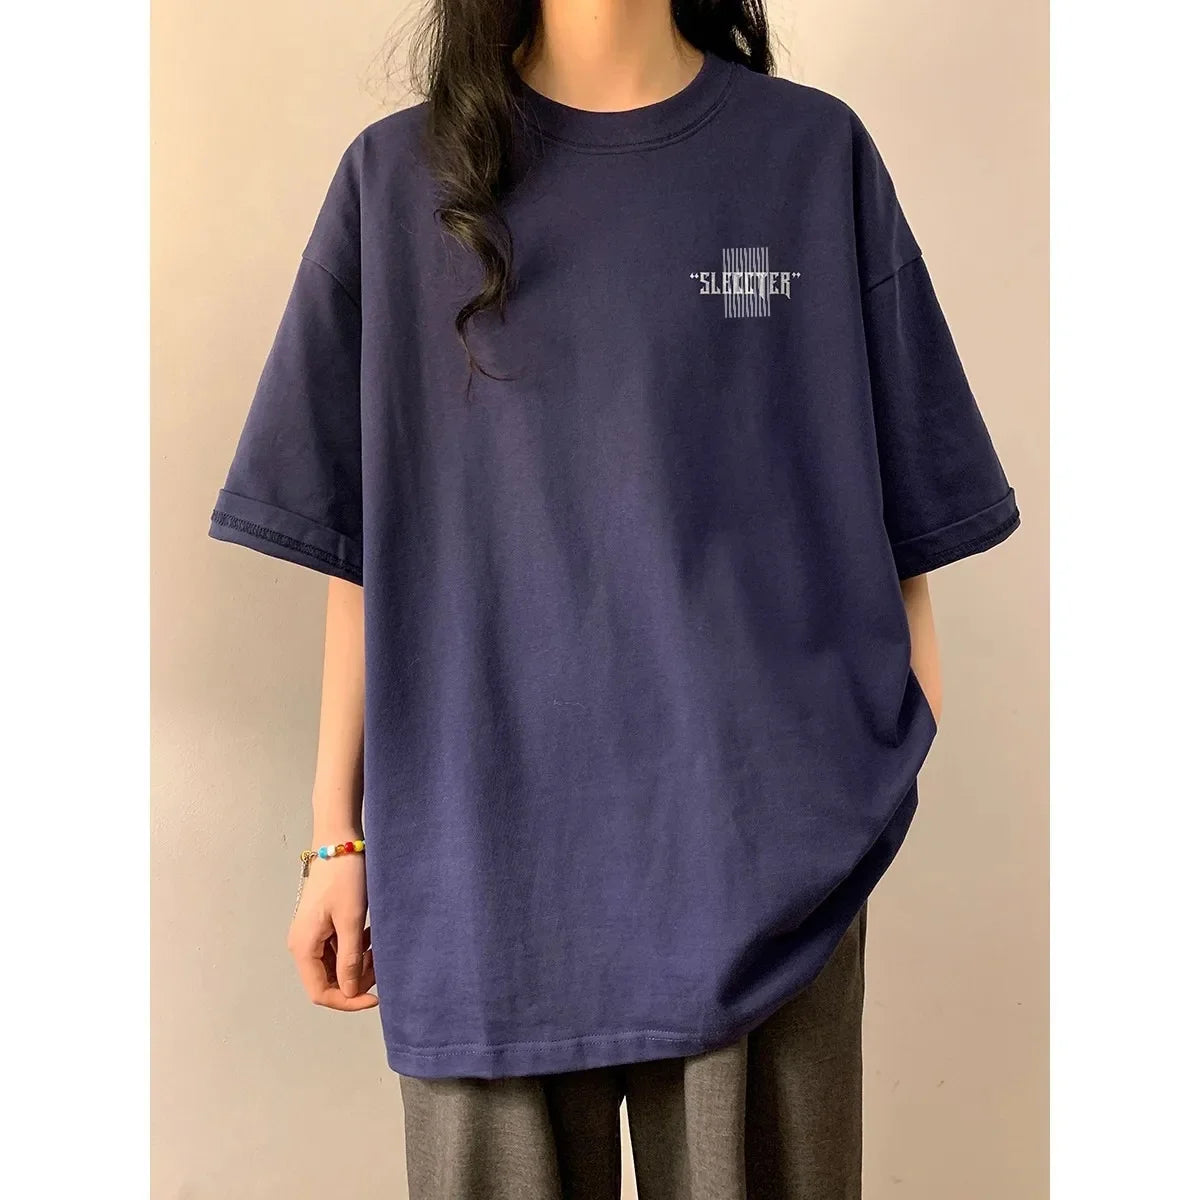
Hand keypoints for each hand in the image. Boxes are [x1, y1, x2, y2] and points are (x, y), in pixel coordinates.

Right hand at [286, 844, 377, 1010]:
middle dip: (356, 979)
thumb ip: (350, 960)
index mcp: (303, 948)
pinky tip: (371, 935)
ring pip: (336, 965)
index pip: (320, 993)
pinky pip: (338, 948)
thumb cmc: (343, 878)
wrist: (339, 842)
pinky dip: (356, 948)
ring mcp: (311, 934)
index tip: (376, 996)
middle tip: (381, 962)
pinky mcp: (321, 924)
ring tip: (378, 945)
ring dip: (358, 963)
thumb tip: (349, 992)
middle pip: (328, 980)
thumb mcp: (350, 920)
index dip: (347, 1001)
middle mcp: (302, 945)